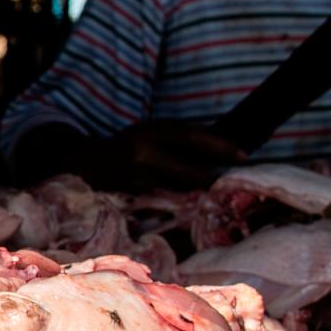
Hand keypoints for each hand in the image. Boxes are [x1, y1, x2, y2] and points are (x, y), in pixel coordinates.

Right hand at [111, 121, 246, 191]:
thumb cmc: (126, 145)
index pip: (192, 138)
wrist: (87, 165)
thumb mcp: (149, 131)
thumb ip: (176, 138)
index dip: (220, 147)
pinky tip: (184, 197)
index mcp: (150, 132)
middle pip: (192, 173)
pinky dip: (180, 198)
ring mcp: (140, 180)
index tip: (243, 155)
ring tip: (205, 188)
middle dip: (212, 178)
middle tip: (226, 181)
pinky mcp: (137, 198)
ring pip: (183, 189)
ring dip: (196, 190)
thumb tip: (216, 147)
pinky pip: (169, 199)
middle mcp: (144, 155)